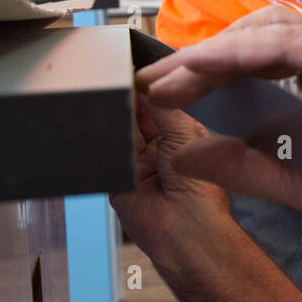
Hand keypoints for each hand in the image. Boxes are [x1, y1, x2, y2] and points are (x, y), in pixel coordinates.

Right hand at [109, 94, 230, 273]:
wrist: (185, 229)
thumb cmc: (199, 188)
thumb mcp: (184, 134)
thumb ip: (162, 108)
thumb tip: (145, 83)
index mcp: (181, 136)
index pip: (159, 105)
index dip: (148, 90)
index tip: (133, 73)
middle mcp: (160, 148)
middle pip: (137, 116)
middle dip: (129, 102)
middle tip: (116, 82)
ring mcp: (137, 163)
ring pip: (120, 132)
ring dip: (116, 119)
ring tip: (109, 101)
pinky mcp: (117, 178)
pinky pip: (106, 154)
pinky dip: (103, 140)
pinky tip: (101, 126)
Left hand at [137, 6, 301, 273]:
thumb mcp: (295, 178)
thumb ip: (243, 163)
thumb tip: (186, 153)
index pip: (264, 57)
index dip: (212, 70)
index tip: (166, 91)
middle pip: (261, 37)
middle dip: (202, 59)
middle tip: (153, 84)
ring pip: (268, 35)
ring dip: (211, 56)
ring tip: (165, 80)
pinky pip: (288, 46)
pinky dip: (239, 55)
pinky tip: (201, 68)